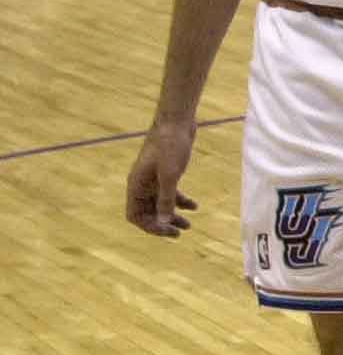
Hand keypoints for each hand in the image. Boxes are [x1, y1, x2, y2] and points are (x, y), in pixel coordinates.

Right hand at [126, 120, 197, 237]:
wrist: (177, 121)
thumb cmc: (170, 144)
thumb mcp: (170, 174)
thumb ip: (166, 199)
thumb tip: (163, 222)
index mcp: (136, 185)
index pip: (135, 216)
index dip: (149, 226)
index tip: (168, 230)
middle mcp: (142, 184)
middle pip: (147, 212)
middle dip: (163, 223)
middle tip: (180, 233)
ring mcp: (154, 178)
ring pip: (160, 204)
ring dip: (173, 215)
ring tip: (189, 226)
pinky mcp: (166, 172)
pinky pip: (171, 193)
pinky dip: (181, 201)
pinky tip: (195, 206)